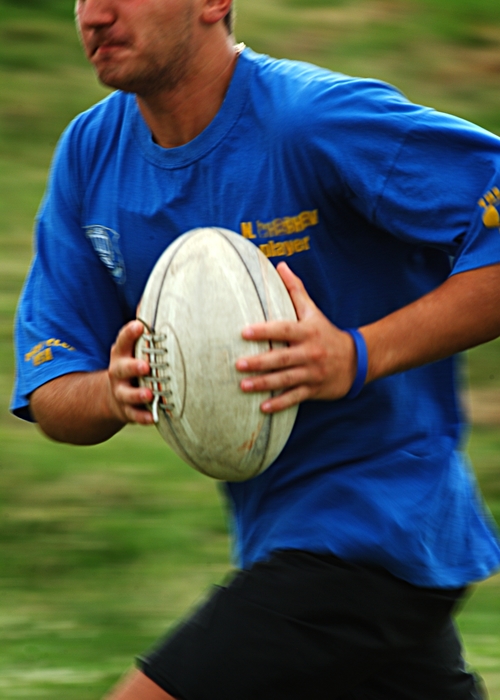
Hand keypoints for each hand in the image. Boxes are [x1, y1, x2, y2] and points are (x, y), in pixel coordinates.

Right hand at [107, 320, 153, 424]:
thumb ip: (143, 329)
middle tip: (146, 366)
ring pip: (127, 395)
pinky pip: (135, 416)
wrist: (113, 396)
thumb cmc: (132, 363)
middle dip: (133, 367)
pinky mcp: (127, 411)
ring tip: (150, 394)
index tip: (139, 326)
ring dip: (138, 395)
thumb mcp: (133, 347)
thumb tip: (156, 296)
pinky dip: (144, 417)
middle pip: (122, 369)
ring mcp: (122, 392)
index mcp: (121, 354)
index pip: (122, 341)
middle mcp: (118, 373)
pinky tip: (153, 418)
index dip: (129, 333)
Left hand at [236, 262, 357, 412]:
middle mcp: (309, 353)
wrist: (358, 360)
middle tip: (238, 364)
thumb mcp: (313, 311)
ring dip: (264, 384)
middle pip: (282, 358)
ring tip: (243, 386)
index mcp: (307, 332)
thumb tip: (280, 266)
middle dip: (259, 362)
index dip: (264, 331)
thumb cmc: (327, 333)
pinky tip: (263, 408)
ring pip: (285, 379)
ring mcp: (312, 373)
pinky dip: (280, 404)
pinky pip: (295, 397)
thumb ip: (295, 290)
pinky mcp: (314, 389)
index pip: (283, 330)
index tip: (244, 332)